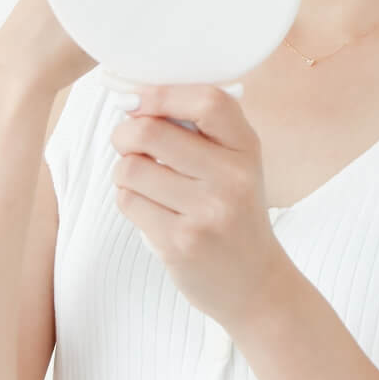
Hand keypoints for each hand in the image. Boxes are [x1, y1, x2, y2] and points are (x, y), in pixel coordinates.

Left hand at [108, 81, 291, 333]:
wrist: (255, 284)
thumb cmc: (234, 214)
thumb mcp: (237, 164)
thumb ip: (200, 129)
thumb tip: (134, 101)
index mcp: (247, 148)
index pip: (207, 101)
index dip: (162, 95)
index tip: (141, 102)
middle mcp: (231, 178)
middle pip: (150, 132)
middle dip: (124, 134)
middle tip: (127, 143)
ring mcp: (206, 213)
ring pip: (130, 169)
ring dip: (123, 173)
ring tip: (142, 183)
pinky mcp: (180, 244)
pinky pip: (129, 203)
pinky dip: (129, 201)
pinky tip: (150, 210)